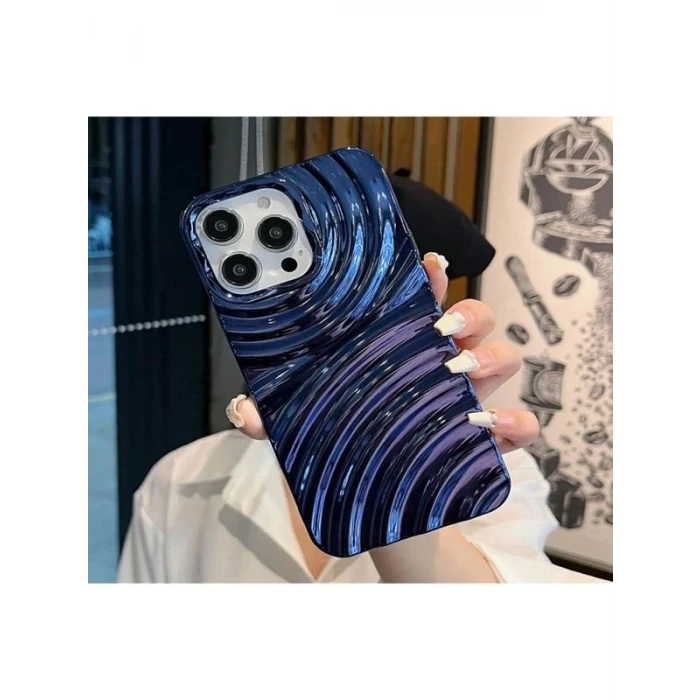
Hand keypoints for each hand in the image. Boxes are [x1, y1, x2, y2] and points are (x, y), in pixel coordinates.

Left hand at [227, 252, 538, 452]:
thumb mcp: (305, 424)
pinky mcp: (483, 441)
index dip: (429, 277)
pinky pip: (517, 425)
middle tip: (441, 329)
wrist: (370, 498)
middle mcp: (439, 365)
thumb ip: (273, 414)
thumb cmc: (346, 443)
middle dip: (468, 313)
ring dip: (491, 356)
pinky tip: (491, 427)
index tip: (427, 263)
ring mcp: (466, 398)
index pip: (421, 300)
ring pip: (501, 357)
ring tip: (459, 371)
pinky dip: (515, 422)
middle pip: (473, 318)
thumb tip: (244, 408)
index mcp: (401, 348)